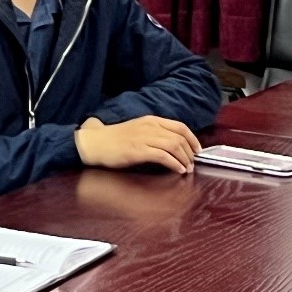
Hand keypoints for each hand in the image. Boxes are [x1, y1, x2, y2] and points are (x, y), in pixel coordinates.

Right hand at [74, 115, 200, 173]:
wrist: (94, 143)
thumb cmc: (114, 139)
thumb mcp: (137, 130)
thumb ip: (153, 134)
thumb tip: (173, 145)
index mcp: (150, 120)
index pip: (180, 127)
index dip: (192, 139)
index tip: (197, 150)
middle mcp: (149, 126)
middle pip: (179, 137)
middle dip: (190, 153)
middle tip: (192, 164)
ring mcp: (143, 138)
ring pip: (174, 146)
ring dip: (184, 159)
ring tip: (186, 169)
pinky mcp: (138, 150)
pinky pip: (163, 156)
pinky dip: (174, 164)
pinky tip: (177, 170)